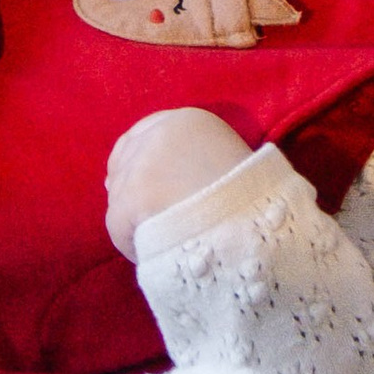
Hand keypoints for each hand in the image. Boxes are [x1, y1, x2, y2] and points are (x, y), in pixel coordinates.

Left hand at [106, 108, 250, 254]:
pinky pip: (118, 225)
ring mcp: (144, 162)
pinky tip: (152, 253)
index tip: (141, 188)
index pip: (144, 132)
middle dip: (131, 190)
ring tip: (160, 240)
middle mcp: (162, 131)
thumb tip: (133, 178)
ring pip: (120, 195)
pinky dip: (131, 243)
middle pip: (125, 161)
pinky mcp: (132, 196)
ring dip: (135, 219)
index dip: (137, 161)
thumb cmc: (249, 200)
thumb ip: (187, 160)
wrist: (255, 229)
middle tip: (147, 219)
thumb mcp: (223, 161)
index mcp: (190, 120)